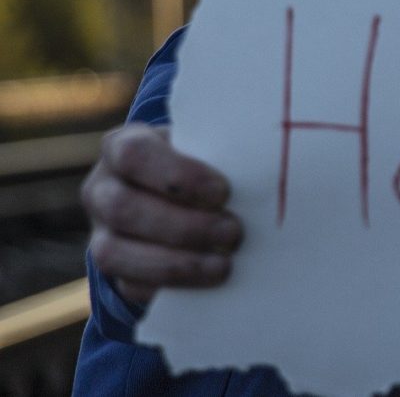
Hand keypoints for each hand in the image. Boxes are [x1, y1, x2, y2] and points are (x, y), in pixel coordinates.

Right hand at [81, 124, 242, 305]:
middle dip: (184, 226)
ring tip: (225, 265)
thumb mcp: (206, 151)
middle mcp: (101, 190)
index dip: (179, 176)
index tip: (223, 192)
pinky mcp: (114, 272)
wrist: (178, 198)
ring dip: (176, 263)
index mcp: (122, 147)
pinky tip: (206, 282)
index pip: (134, 155)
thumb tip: (264, 175)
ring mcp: (100, 234)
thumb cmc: (202, 166)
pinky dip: (170, 287)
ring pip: (115, 254)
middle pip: (124, 209)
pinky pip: (129, 286)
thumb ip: (221, 157)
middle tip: (233, 232)